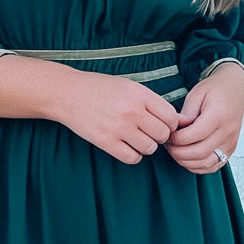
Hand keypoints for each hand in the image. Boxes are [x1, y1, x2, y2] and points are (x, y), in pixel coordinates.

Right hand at [54, 71, 181, 164]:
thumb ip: (150, 101)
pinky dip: (133, 155)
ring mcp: (119, 127)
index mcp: (140, 94)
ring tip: (136, 138)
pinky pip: (132, 158)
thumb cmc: (100, 89)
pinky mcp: (106, 142)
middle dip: (159, 136)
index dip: (170, 124)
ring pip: (149, 148)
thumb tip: (175, 121)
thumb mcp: (128, 86)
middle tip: (149, 132)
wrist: (67, 93)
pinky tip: (127, 146)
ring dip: (146, 146)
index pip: (171, 117)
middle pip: (162, 135)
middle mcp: (132, 111)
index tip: (161, 124)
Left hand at [165, 60, 243, 174]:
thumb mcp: (196, 94)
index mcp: (219, 115)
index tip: (167, 134)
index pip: (192, 136)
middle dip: (177, 152)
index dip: (175, 139)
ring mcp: (230, 142)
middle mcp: (227, 131)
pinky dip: (198, 167)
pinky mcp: (230, 149)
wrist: (235, 89)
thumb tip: (174, 131)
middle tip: (168, 144)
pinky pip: (213, 166)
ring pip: (205, 163)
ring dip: (186, 161)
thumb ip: (185, 114)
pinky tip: (188, 158)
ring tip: (176, 150)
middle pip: (198, 153)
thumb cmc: (215, 89)